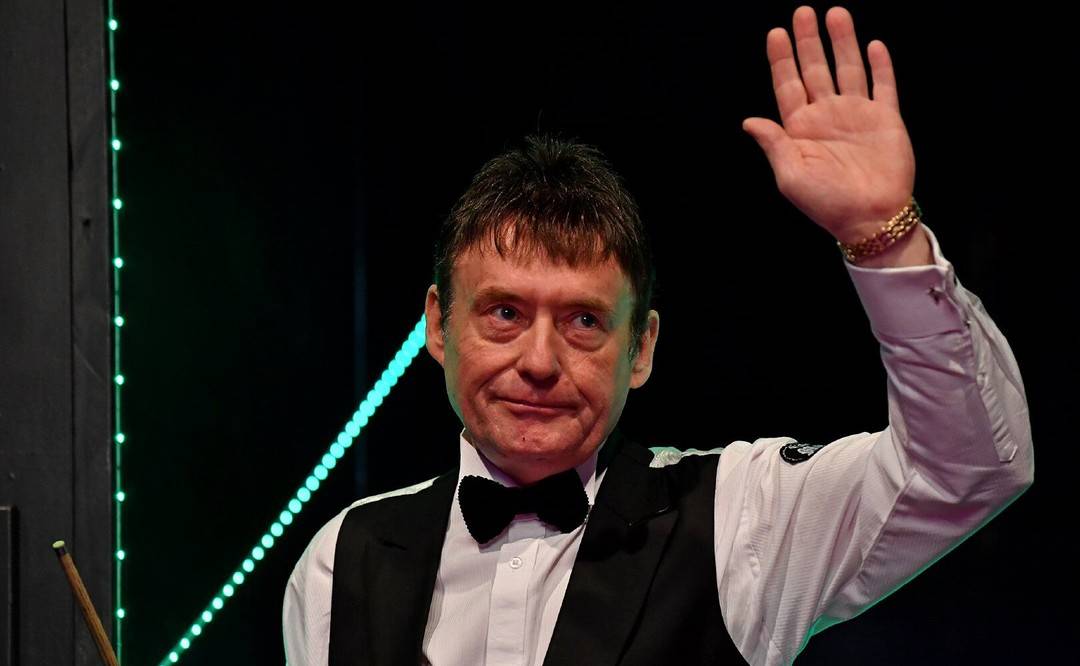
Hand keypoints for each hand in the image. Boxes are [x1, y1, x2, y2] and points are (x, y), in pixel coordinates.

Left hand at [742, 6, 914, 244]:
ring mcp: (857, 115)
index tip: (775, 33)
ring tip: (835, 14)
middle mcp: (827, 116)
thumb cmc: (826, 203)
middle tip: (802, 12)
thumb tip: (749, 121)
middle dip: (808, 41)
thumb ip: (773, 144)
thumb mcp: (791, 176)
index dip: (781, 59)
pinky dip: (880, 65)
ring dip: (842, 42)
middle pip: (815, 69)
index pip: (787, 85)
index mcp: (800, 129)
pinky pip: (883, 86)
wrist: (870, 217)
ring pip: (848, 68)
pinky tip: (873, 45)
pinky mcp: (885, 120)